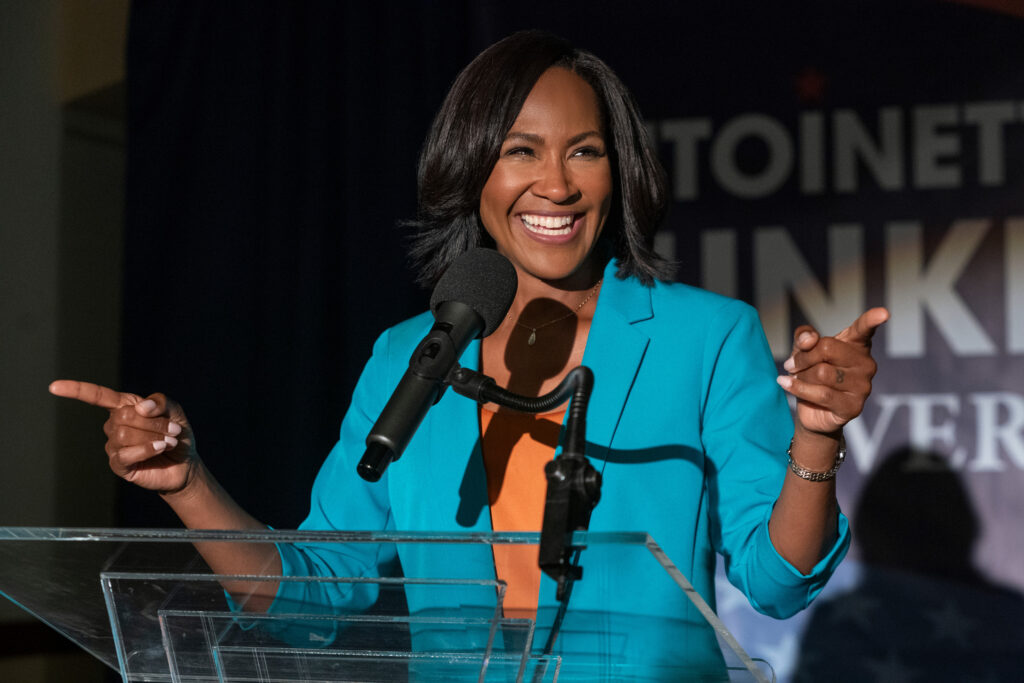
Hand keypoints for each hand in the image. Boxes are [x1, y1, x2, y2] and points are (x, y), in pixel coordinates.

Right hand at [49, 380, 197, 493]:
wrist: (184, 463)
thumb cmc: (175, 434)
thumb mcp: (174, 412)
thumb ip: (160, 402)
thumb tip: (140, 407)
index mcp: (124, 407)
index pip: (97, 396)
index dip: (76, 390)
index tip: (54, 387)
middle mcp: (114, 424)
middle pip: (123, 416)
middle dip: (154, 422)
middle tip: (173, 430)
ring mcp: (114, 445)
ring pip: (124, 434)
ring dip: (154, 436)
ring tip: (169, 441)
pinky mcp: (118, 464)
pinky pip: (125, 453)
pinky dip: (146, 449)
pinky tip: (160, 448)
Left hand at [777, 307, 888, 435]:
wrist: (811, 410)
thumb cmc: (810, 373)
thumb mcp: (802, 350)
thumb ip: (804, 337)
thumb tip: (810, 339)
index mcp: (856, 345)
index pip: (864, 329)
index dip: (872, 320)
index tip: (883, 312)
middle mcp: (866, 364)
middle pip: (827, 349)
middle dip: (803, 357)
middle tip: (792, 365)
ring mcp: (863, 386)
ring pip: (822, 373)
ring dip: (801, 376)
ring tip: (798, 378)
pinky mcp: (854, 407)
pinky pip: (822, 393)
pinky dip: (798, 388)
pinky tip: (785, 384)